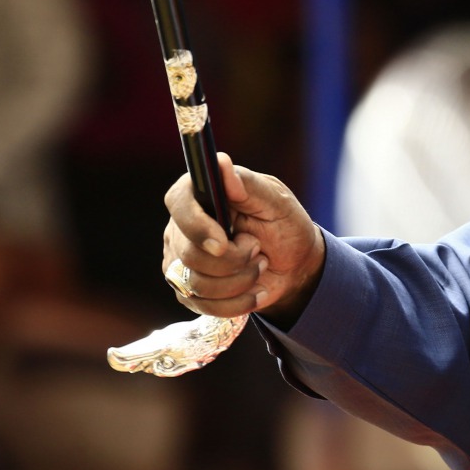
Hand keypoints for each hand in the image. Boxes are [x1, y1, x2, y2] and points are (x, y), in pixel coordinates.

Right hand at [162, 152, 324, 328]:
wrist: (293, 266)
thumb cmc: (285, 226)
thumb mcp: (277, 202)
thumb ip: (248, 184)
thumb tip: (221, 163)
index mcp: (201, 195)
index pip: (177, 201)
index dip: (197, 225)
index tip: (223, 242)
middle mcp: (182, 226)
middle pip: (189, 252)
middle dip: (234, 259)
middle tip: (257, 249)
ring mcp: (179, 260)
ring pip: (196, 283)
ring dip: (240, 280)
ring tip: (259, 265)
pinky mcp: (186, 289)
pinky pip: (203, 305)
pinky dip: (237, 302)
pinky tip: (255, 290)